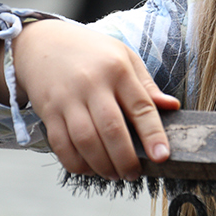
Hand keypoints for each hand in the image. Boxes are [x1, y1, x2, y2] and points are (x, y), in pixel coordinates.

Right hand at [0, 19, 179, 180]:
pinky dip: (76, 163)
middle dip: (126, 158)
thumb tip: (172, 107)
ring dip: (102, 165)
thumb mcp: (124, 57)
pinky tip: (89, 168)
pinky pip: (61, 144)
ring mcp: (67, 98)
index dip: (153, 134)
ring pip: (86, 141)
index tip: (162, 156)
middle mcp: (92, 84)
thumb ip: (147, 86)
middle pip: (112, 129)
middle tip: (134, 174)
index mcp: (118, 70)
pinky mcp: (48, 111)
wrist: (43, 41)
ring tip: (114, 174)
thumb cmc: (92, 52)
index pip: (141, 106)